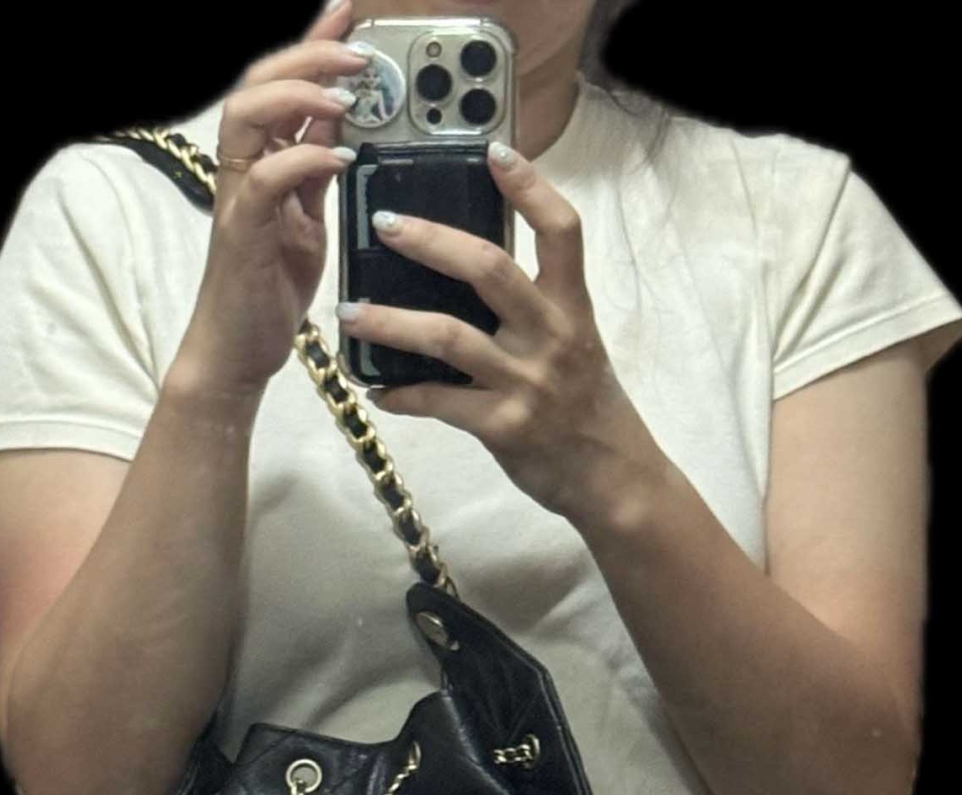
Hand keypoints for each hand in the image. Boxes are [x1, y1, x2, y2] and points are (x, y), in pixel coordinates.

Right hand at [173, 0, 369, 401]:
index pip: (280, 84)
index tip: (347, 12)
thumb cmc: (269, 289)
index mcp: (261, 161)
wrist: (239, 351)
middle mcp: (242, 169)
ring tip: (345, 96)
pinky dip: (302, 158)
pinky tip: (337, 157)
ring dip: (298, 95)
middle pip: (257, 82)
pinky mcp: (241, 231)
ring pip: (248, 115)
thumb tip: (342, 120)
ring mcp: (238, 197)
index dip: (311, 42)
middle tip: (358, 51)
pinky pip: (264, 177)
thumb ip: (317, 168)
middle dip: (307, 54)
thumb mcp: (309, 218)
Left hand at [336, 143, 661, 521]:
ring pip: (448, 337)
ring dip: (390, 321)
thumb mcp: (574, 342)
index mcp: (571, 307)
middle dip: (430, 241)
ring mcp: (526, 383)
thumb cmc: (585, 404)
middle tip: (384, 223)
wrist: (611, 477)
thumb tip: (464, 266)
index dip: (529, 186)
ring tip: (350, 312)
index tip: (492, 149)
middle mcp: (552, 336)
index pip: (562, 230)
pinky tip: (375, 388)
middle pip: (489, 269)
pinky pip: (438, 402)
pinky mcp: (503, 428)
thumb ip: (533, 305)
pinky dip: (400, 394)